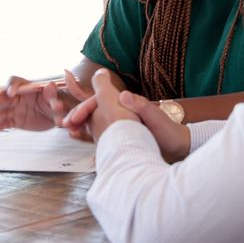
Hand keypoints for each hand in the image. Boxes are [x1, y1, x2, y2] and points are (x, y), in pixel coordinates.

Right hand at [0, 71, 90, 132]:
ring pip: (2, 110)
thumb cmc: (62, 101)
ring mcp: (16, 108)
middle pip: (4, 95)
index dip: (12, 86)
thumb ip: (54, 93)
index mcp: (29, 87)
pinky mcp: (16, 121)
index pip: (16, 82)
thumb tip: (51, 84)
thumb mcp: (61, 96)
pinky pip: (5, 123)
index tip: (12, 93)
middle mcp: (19, 96)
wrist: (63, 115)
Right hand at [63, 71, 189, 161]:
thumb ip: (141, 106)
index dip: (86, 107)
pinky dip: (88, 135)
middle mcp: (122, 111)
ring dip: (81, 125)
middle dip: (78, 114)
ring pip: (94, 121)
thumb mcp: (156, 118)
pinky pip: (100, 134)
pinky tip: (79, 139)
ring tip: (69, 132)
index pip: (100, 101)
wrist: (178, 148)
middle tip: (65, 125)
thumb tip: (124, 95)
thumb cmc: (169, 132)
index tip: (76, 117)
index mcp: (127, 104)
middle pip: (94, 109)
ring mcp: (121, 124)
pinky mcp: (121, 136)